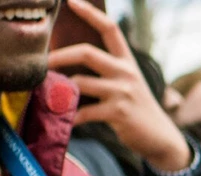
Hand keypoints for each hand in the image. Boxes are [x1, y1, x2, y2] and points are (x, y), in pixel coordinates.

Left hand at [45, 0, 193, 171]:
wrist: (159, 136)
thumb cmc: (134, 107)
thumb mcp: (125, 83)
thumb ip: (103, 70)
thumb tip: (65, 61)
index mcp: (126, 60)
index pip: (109, 29)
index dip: (90, 13)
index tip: (71, 1)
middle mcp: (126, 72)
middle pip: (87, 53)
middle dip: (59, 56)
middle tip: (41, 63)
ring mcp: (123, 92)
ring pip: (80, 82)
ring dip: (59, 89)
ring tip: (45, 95)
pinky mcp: (118, 112)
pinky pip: (84, 111)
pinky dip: (70, 117)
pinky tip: (64, 121)